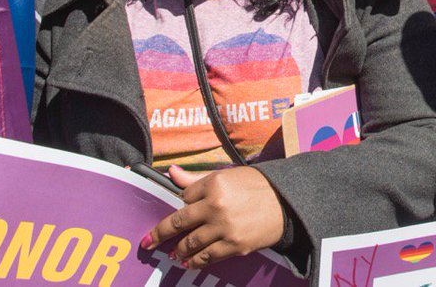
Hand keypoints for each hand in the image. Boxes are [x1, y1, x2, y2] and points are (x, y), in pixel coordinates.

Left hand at [143, 164, 285, 269]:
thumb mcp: (227, 176)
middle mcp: (216, 205)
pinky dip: (194, 262)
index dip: (180, 205)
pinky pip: (207, 257)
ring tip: (172, 253)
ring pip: (190, 243)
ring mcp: (224, 227)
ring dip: (177, 250)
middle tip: (148, 242)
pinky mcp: (234, 245)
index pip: (184, 197)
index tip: (173, 214)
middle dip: (159, 234)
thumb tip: (170, 172)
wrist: (287, 203)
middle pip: (179, 222)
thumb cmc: (257, 186)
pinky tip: (187, 263)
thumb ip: (196, 179)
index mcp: (214, 183)